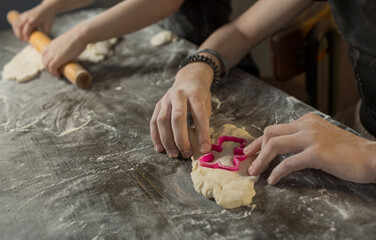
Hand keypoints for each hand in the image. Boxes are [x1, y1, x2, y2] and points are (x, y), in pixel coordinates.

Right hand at [11, 1, 57, 40]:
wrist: (46, 8)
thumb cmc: (48, 18)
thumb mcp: (48, 27)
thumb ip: (45, 34)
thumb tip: (42, 42)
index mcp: (33, 20)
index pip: (26, 29)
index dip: (25, 35)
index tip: (27, 40)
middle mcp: (27, 17)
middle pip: (19, 27)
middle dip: (19, 35)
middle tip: (24, 40)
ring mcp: (23, 15)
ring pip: (15, 24)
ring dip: (16, 32)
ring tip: (21, 37)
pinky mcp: (22, 15)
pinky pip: (15, 21)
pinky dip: (15, 28)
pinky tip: (18, 32)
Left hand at [42, 25, 87, 75]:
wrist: (79, 35)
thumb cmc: (77, 38)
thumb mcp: (67, 42)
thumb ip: (65, 47)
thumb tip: (70, 51)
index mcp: (52, 44)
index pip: (44, 54)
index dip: (47, 61)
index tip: (53, 65)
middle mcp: (50, 49)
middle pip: (44, 61)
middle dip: (48, 67)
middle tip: (55, 71)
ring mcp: (53, 54)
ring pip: (46, 65)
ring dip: (51, 71)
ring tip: (57, 74)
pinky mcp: (58, 59)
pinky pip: (52, 68)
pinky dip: (54, 73)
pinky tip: (59, 75)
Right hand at [150, 63, 213, 157]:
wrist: (188, 79)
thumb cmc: (199, 96)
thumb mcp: (206, 105)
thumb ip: (204, 123)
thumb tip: (203, 148)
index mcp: (195, 94)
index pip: (199, 116)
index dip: (202, 134)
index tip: (205, 149)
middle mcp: (178, 95)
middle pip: (177, 118)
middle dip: (181, 139)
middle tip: (187, 154)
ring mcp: (166, 99)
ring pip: (162, 121)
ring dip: (167, 140)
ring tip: (174, 154)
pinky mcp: (158, 105)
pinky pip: (154, 122)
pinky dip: (156, 137)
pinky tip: (160, 148)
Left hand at [244, 112, 375, 184]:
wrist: (371, 157)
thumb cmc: (347, 152)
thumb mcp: (321, 138)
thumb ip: (302, 139)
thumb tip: (280, 150)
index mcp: (306, 121)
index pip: (275, 128)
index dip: (259, 141)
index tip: (250, 151)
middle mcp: (306, 125)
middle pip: (270, 133)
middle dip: (255, 148)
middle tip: (248, 162)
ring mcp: (311, 138)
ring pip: (274, 145)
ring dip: (261, 160)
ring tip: (255, 172)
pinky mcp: (316, 153)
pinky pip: (288, 163)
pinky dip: (277, 172)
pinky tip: (274, 180)